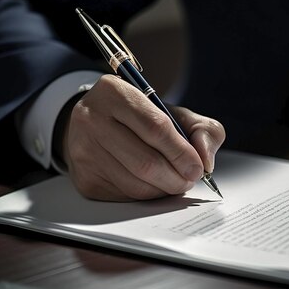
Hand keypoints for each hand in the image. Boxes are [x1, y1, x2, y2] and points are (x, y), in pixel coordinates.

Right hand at [58, 74, 224, 200]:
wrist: (96, 126)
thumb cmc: (140, 119)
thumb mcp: (173, 112)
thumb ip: (201, 129)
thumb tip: (205, 159)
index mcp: (114, 91)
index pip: (155, 127)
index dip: (181, 152)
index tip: (198, 167)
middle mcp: (92, 119)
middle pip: (145, 162)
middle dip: (176, 177)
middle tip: (189, 179)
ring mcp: (84, 150)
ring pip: (136, 184)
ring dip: (163, 189)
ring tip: (174, 181)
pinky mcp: (84, 178)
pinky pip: (125, 196)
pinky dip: (147, 195)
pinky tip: (152, 184)